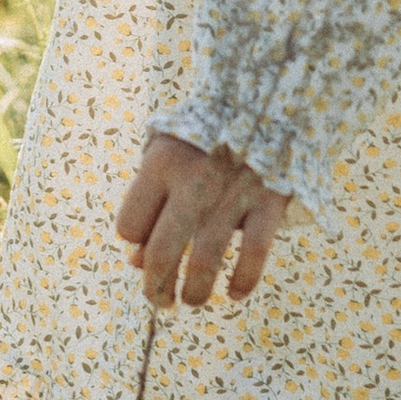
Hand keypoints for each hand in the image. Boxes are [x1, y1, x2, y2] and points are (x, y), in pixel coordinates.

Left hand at [114, 134, 293, 309]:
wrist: (269, 98)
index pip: (130, 225)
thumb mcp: (169, 156)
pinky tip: (234, 293)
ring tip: (192, 300)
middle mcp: (193, 180)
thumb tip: (135, 263)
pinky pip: (254, 255)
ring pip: (204, 263)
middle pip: (161, 252)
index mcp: (161, 164)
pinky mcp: (270, 200)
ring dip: (194, 292)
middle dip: (156, 289)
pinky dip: (242, 282)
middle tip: (160, 301)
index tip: (146, 246)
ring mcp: (232, 193)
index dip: (135, 242)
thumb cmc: (206, 137)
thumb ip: (150, 203)